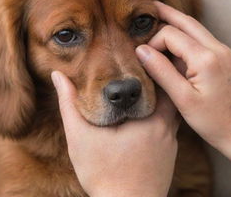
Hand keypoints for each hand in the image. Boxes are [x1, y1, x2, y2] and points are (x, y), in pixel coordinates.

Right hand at [51, 71, 178, 196]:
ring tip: (145, 90)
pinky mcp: (170, 153)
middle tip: (144, 70)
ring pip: (172, 110)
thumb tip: (59, 76)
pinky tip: (147, 116)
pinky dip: (161, 116)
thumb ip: (69, 104)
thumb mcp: (80, 136)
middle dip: (158, 81)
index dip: (152, 67)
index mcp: (151, 119)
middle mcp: (167, 128)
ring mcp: (171, 142)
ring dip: (161, 99)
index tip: (141, 58)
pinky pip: (170, 126)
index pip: (161, 81)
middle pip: (170, 93)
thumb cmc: (103, 172)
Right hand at [136, 1, 230, 171]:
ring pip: (194, 27)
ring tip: (159, 15)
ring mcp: (221, 51)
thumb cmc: (214, 120)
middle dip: (166, 14)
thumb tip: (141, 51)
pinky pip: (200, 38)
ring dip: (176, 21)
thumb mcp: (183, 99)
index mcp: (205, 58)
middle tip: (150, 7)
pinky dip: (185, 33)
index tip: (144, 57)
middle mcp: (216, 48)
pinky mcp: (222, 57)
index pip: (171, 35)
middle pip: (186, 22)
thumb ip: (161, 72)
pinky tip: (175, 36)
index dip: (154, 41)